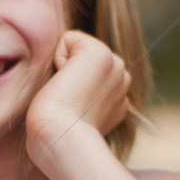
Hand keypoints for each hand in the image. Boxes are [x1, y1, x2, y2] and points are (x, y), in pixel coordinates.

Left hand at [26, 30, 130, 171]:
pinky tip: (64, 83)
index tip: (69, 111)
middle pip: (81, 57)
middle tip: (67, 102)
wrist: (60, 141)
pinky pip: (69, 38)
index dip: (69, 87)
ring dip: (64, 68)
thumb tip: (61, 86)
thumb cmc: (56, 138)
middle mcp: (122, 79)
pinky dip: (58, 57)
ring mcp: (116, 65)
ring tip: (66, 94)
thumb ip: (78, 99)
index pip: (86, 73)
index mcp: (117, 97)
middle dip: (69, 74)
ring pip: (76, 48)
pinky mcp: (101, 53)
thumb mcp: (75, 116)